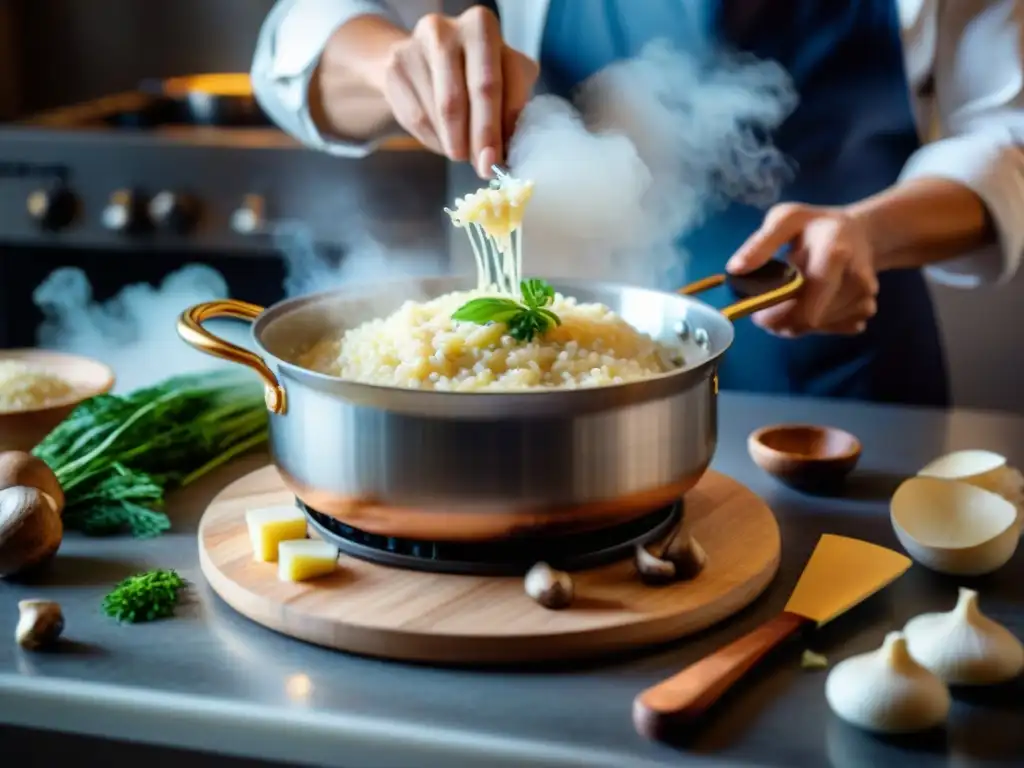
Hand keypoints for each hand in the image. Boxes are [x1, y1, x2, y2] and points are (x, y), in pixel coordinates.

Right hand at [380, 8, 538, 175]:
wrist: (417, 57)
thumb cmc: (470, 71)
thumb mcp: (501, 76)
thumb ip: (510, 107)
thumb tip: (503, 153)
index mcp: (482, 26)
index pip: (499, 82)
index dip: (503, 124)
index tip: (502, 157)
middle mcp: (448, 30)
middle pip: (470, 94)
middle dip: (480, 137)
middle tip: (484, 167)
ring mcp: (417, 48)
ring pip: (443, 112)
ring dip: (457, 143)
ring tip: (464, 153)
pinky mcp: (396, 70)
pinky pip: (419, 119)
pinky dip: (436, 140)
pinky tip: (444, 141)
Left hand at [725, 203, 880, 336]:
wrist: (862, 233)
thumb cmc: (817, 225)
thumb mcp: (786, 218)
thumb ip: (761, 243)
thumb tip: (735, 269)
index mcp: (835, 255)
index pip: (807, 302)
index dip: (777, 314)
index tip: (757, 312)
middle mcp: (856, 280)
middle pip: (809, 319)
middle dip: (781, 320)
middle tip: (767, 307)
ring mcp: (864, 298)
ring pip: (816, 328)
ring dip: (794, 322)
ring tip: (789, 298)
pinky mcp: (865, 311)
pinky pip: (828, 330)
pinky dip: (812, 324)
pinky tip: (809, 303)